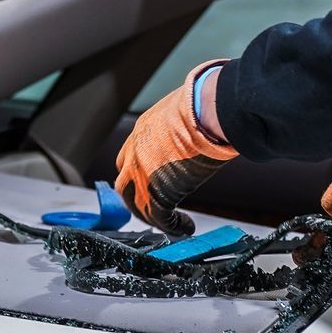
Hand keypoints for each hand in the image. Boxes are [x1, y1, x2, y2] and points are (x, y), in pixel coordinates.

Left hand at [115, 62, 237, 236]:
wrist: (206, 111)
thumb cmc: (203, 105)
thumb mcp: (183, 112)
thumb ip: (182, 127)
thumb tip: (202, 126)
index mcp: (141, 131)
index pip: (128, 159)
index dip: (137, 174)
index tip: (149, 183)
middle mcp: (135, 153)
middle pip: (125, 186)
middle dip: (137, 200)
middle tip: (154, 209)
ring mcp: (142, 175)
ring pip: (139, 206)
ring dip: (154, 217)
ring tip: (173, 223)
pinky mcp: (157, 193)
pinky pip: (161, 219)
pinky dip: (173, 227)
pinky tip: (185, 227)